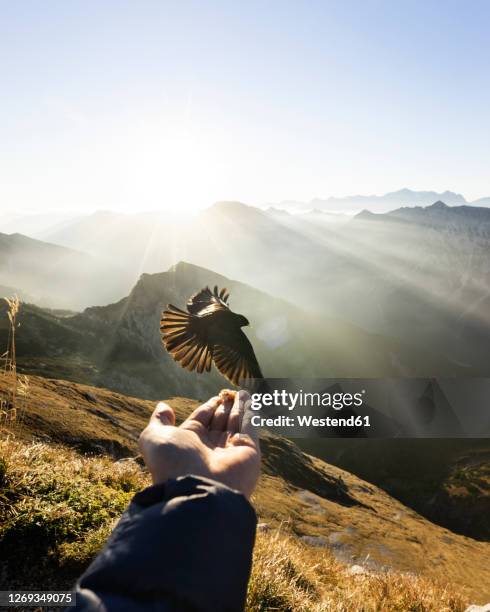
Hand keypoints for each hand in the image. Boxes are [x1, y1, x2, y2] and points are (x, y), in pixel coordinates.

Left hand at [138, 390, 259, 498]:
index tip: (216, 397)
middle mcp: (210, 447)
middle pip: (219, 421)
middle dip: (224, 407)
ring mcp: (230, 450)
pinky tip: (249, 398)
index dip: (208, 407)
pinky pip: (249, 426)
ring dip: (238, 407)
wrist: (198, 490)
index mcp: (189, 443)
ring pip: (235, 422)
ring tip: (240, 392)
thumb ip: (159, 421)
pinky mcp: (249, 452)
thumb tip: (163, 406)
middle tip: (228, 393)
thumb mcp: (155, 438)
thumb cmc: (174, 464)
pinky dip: (250, 412)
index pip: (202, 419)